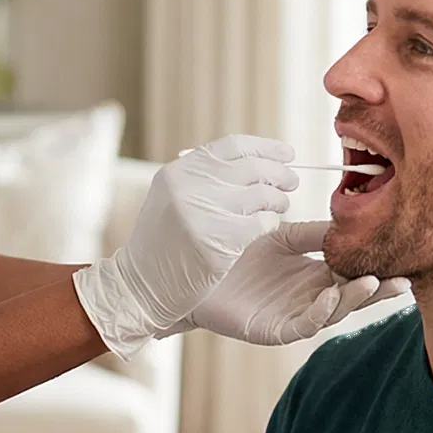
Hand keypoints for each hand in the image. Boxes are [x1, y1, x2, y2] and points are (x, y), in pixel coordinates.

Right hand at [73, 136, 298, 359]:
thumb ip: (205, 179)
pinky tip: (267, 227)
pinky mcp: (217, 243)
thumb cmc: (162, 244)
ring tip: (280, 206)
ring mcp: (203, 214)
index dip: (265, 148)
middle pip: (252, 169)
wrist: (140, 286)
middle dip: (280, 173)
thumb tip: (258, 162)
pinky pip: (262, 224)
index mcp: (179, 172)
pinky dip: (270, 223)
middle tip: (291, 181)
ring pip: (262, 195)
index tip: (286, 154)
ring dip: (278, 200)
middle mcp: (189, 187)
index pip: (232, 147)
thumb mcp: (172, 199)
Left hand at [158, 222, 408, 345]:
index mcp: (314, 271)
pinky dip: (319, 313)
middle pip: (353, 294)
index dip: (376, 263)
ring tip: (374, 283)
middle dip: (380, 287)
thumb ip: (314, 233)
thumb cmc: (233, 249)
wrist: (190, 270)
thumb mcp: (281, 235)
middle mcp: (310, 295)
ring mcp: (294, 314)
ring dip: (355, 298)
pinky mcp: (275, 330)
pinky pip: (304, 325)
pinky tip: (329, 297)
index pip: (353, 268)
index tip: (402, 253)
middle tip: (405, 277)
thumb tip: (350, 224)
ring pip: (334, 311)